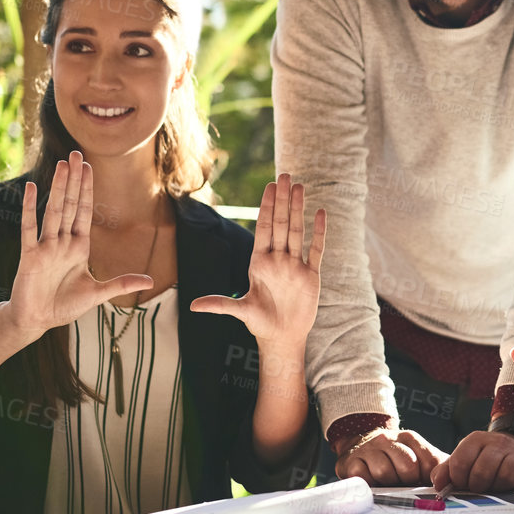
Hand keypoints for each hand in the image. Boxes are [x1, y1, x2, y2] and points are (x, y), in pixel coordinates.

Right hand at [4, 151, 154, 336]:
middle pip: (69, 204)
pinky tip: (32, 188)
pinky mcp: (29, 256)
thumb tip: (150, 281)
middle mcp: (62, 242)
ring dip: (58, 187)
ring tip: (62, 164)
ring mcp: (45, 247)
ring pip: (53, 211)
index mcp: (79, 247)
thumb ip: (121, 283)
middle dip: (74, 180)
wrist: (36, 321)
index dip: (87, 189)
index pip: (84, 212)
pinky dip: (29, 208)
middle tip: (75, 153)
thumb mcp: (97, 294)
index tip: (89, 167)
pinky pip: (29, 228)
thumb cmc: (64, 306)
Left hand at [192, 173, 326, 350]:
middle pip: (281, 223)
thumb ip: (220, 304)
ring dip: (299, 209)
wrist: (282, 338)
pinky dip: (318, 232)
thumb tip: (193, 307)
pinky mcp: (311, 275)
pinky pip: (316, 249)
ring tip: (300, 187)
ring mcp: (295, 265)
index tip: (270, 186)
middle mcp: (278, 260)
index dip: (267, 206)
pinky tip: (320, 213)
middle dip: (283, 200)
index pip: (264, 228)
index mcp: (260, 262)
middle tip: (285, 175)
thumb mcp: (240, 311)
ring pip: (298, 231)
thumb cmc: (259, 323)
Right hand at [336, 428, 441, 485]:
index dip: (426, 478)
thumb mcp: (418, 457)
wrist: (358, 447)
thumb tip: (453, 481)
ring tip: (385, 481)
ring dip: (387, 484)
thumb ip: (438, 466)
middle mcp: (388, 439)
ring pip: (385, 473)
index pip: (429, 463)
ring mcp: (369, 449)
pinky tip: (371, 482)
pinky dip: (368, 485)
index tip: (420, 481)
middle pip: (408, 468)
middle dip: (407, 481)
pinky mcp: (351, 462)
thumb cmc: (394, 460)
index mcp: (409, 438)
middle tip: (400, 482)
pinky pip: (364, 479)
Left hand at [431, 430, 513, 492]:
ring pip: (504, 478)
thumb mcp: (465, 459)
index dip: (459, 480)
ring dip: (500, 488)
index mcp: (475, 440)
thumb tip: (438, 484)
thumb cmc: (488, 458)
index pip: (459, 464)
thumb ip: (446, 471)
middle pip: (481, 474)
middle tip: (482, 487)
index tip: (463, 484)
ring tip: (499, 484)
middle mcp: (497, 442)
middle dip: (479, 487)